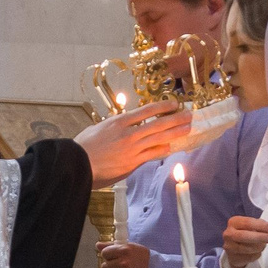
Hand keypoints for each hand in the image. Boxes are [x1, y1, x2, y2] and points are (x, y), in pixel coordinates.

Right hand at [77, 102, 191, 184]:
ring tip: (187, 128)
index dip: (163, 107)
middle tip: (189, 115)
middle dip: (175, 118)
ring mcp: (132, 148)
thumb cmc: (83, 146)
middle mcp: (129, 133)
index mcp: (119, 121)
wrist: (77, 164)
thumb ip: (113, 126)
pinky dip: (163, 150)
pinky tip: (171, 147)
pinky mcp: (133, 162)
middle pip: (158, 123)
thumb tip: (123, 125)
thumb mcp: (98, 128)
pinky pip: (152, 154)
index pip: (146, 111)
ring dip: (175, 132)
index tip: (173, 104)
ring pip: (159, 138)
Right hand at [221, 215, 267, 267]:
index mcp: (233, 222)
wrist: (236, 248)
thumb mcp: (252, 226)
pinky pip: (248, 258)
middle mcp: (228, 234)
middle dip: (260, 237)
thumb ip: (260, 225)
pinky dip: (256, 255)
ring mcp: (229, 247)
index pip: (247, 222)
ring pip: (247, 248)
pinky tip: (257, 252)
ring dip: (259, 247)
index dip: (261, 226)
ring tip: (264, 245)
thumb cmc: (247, 233)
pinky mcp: (232, 258)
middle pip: (244, 236)